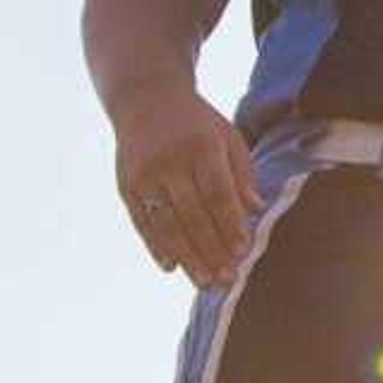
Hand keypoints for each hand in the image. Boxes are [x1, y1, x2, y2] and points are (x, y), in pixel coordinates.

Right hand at [112, 86, 260, 284]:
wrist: (145, 99)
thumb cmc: (198, 124)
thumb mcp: (227, 138)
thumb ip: (242, 175)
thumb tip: (257, 211)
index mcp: (201, 147)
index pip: (217, 193)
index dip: (229, 224)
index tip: (243, 251)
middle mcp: (168, 161)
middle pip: (192, 214)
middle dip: (211, 250)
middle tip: (227, 280)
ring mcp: (143, 174)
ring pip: (166, 224)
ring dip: (186, 257)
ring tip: (205, 283)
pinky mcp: (125, 185)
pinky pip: (142, 222)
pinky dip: (156, 247)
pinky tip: (171, 267)